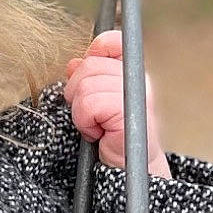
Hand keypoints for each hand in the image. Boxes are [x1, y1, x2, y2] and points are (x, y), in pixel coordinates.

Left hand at [63, 29, 169, 178]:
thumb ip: (87, 80)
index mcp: (131, 72)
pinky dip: (86, 121)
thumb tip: (73, 63)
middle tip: (90, 116)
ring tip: (96, 127)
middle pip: (89, 65)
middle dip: (78, 92)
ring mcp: (137, 95)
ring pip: (86, 86)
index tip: (86, 79)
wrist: (126, 170)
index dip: (94, 52)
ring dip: (81, 112)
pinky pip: (90, 104)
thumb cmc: (111, 138)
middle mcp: (138, 79)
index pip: (111, 42)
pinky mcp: (130, 112)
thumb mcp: (94, 104)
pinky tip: (98, 133)